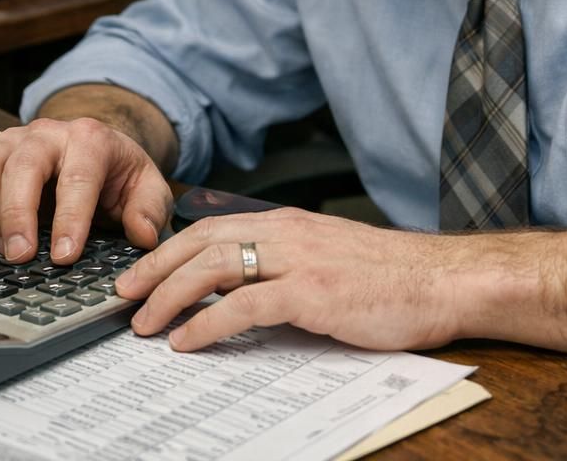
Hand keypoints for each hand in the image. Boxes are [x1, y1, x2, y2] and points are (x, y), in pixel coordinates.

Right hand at [0, 118, 173, 263]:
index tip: (66, 256)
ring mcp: (10, 142)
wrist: (94, 150)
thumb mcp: (148, 188)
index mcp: (90, 138)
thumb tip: (142, 235)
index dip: (71, 218)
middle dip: (18, 214)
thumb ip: (150, 210)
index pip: (78, 176)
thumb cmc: (119, 174)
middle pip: (22, 166)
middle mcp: (45, 133)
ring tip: (1, 252)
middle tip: (21, 257)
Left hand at [113, 208, 462, 351]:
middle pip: (201, 243)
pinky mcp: (312, 293)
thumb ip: (288, 265)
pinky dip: (208, 324)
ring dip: (170, 296)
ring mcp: (299, 261)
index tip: (139, 273)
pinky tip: (187, 342)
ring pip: (214, 268)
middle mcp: (288, 233)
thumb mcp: (330, 258)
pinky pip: (244, 305)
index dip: (168, 249)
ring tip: (145, 325)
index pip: (211, 227)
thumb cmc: (393, 277)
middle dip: (155, 270)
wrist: (442, 280)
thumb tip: (245, 292)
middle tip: (123, 297)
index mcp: (290, 223)